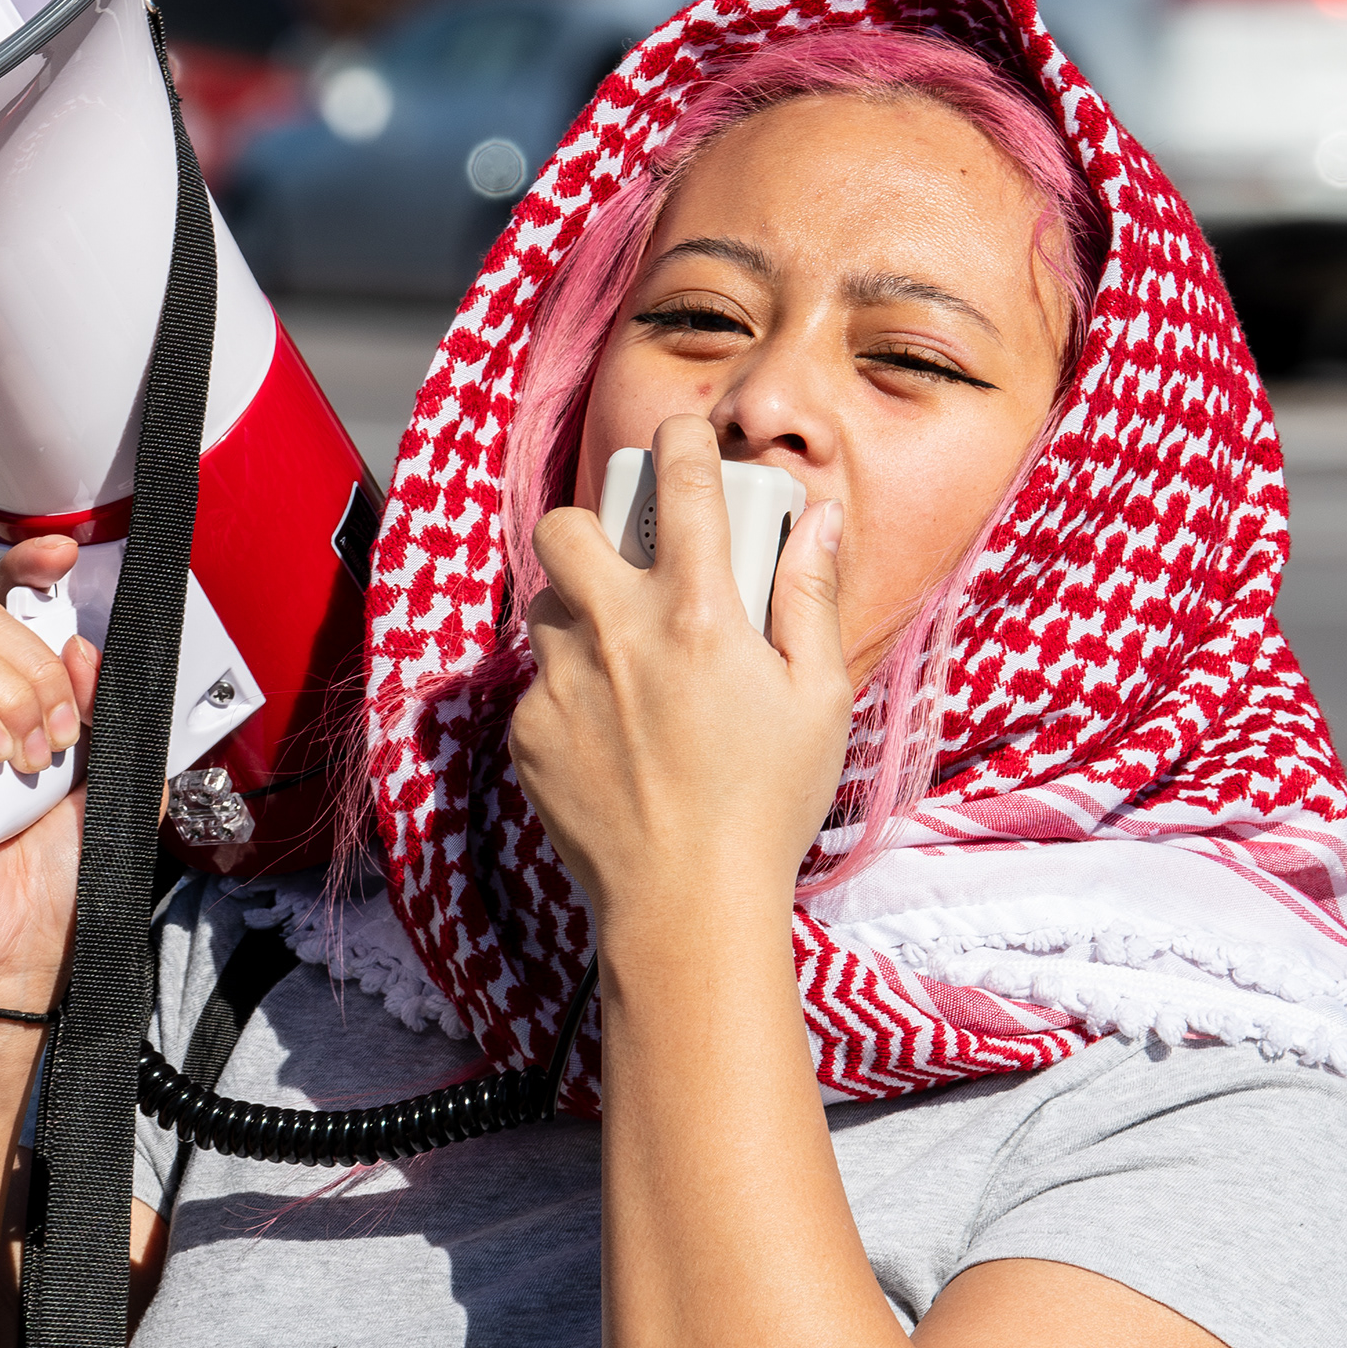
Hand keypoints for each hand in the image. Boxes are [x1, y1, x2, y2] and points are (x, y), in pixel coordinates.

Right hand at [0, 534, 96, 1011]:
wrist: (6, 960)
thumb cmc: (55, 880)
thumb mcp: (115, 788)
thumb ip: (115, 718)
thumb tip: (88, 648)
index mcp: (5, 695)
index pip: (5, 605)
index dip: (27, 566)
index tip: (62, 554)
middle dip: (37, 666)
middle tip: (66, 737)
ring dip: (8, 695)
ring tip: (33, 763)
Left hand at [514, 414, 850, 942]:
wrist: (685, 907)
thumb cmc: (765, 806)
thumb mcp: (819, 699)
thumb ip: (811, 597)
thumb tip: (817, 519)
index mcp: (697, 612)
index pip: (682, 479)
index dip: (683, 440)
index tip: (685, 439)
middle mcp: (616, 631)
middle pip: (565, 526)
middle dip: (593, 529)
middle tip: (630, 569)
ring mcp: (560, 682)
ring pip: (547, 607)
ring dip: (580, 616)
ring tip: (628, 667)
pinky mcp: (527, 732)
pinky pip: (538, 685)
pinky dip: (571, 696)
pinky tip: (613, 742)